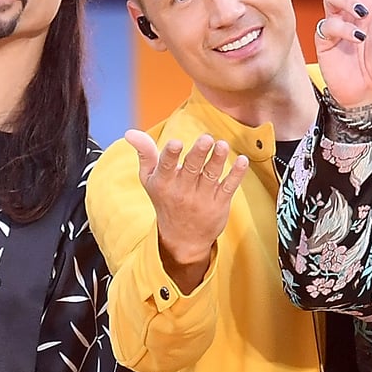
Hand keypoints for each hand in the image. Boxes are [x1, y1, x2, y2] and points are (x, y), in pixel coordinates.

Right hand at [125, 131, 249, 292]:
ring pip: (211, 176)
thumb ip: (144, 154)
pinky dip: (236, 174)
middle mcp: (183, 191)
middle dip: (199, 153)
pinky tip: (242, 160)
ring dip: (218, 160)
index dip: (170, 155)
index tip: (175, 143)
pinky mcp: (219, 203)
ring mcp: (202, 198)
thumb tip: (130, 133)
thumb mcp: (149, 180)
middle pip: (192, 169)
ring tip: (222, 145)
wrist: (182, 239)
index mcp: (164, 183)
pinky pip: (229, 187)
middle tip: (206, 138)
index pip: (166, 167)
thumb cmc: (165, 201)